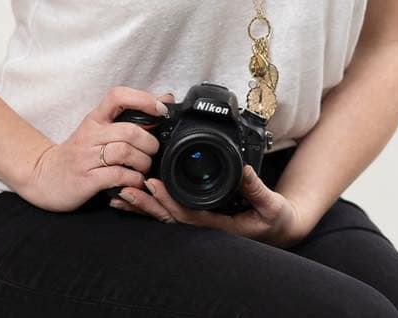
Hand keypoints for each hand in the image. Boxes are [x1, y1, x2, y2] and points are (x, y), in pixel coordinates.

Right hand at [23, 85, 167, 212]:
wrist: (45, 177)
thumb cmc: (79, 152)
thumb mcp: (100, 130)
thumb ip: (129, 117)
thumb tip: (165, 98)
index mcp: (95, 119)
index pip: (117, 96)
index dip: (142, 99)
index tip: (161, 109)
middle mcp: (90, 135)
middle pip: (128, 130)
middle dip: (149, 142)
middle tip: (153, 150)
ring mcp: (86, 157)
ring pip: (124, 152)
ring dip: (143, 162)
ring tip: (144, 168)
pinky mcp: (86, 180)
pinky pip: (116, 176)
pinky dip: (132, 179)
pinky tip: (135, 181)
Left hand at [110, 115, 314, 247]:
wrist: (278, 228)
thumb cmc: (275, 219)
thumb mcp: (272, 205)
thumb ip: (257, 188)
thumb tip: (244, 169)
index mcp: (220, 226)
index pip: (188, 216)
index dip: (169, 202)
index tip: (152, 185)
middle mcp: (205, 227)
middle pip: (169, 217)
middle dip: (146, 204)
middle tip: (125, 188)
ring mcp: (200, 223)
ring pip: (165, 216)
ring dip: (143, 206)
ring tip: (119, 194)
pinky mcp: (198, 216)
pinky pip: (170, 212)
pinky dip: (151, 205)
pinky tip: (134, 196)